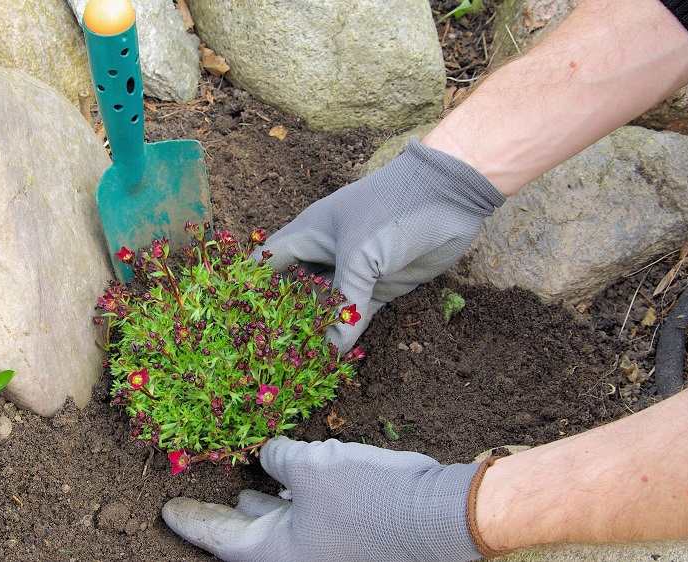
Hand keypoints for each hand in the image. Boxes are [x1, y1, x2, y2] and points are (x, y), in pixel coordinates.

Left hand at [162, 437, 486, 561]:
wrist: (436, 518)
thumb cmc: (366, 497)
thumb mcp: (310, 467)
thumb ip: (278, 459)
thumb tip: (266, 456)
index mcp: (277, 554)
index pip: (220, 539)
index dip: (192, 521)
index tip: (167, 511)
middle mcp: (298, 561)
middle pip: (247, 539)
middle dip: (223, 516)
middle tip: (198, 499)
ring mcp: (325, 553)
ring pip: (279, 531)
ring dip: (261, 507)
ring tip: (244, 486)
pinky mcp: (348, 541)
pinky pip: (307, 525)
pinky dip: (293, 504)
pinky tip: (292, 481)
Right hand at [255, 141, 503, 349]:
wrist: (448, 195)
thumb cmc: (391, 210)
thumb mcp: (361, 254)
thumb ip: (345, 302)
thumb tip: (331, 348)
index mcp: (308, 234)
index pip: (269, 262)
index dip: (253, 285)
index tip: (239, 316)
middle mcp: (325, 253)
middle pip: (295, 289)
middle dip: (284, 314)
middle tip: (269, 349)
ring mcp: (353, 271)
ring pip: (326, 305)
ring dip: (316, 328)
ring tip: (298, 359)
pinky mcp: (379, 286)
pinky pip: (357, 314)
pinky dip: (348, 333)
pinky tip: (336, 356)